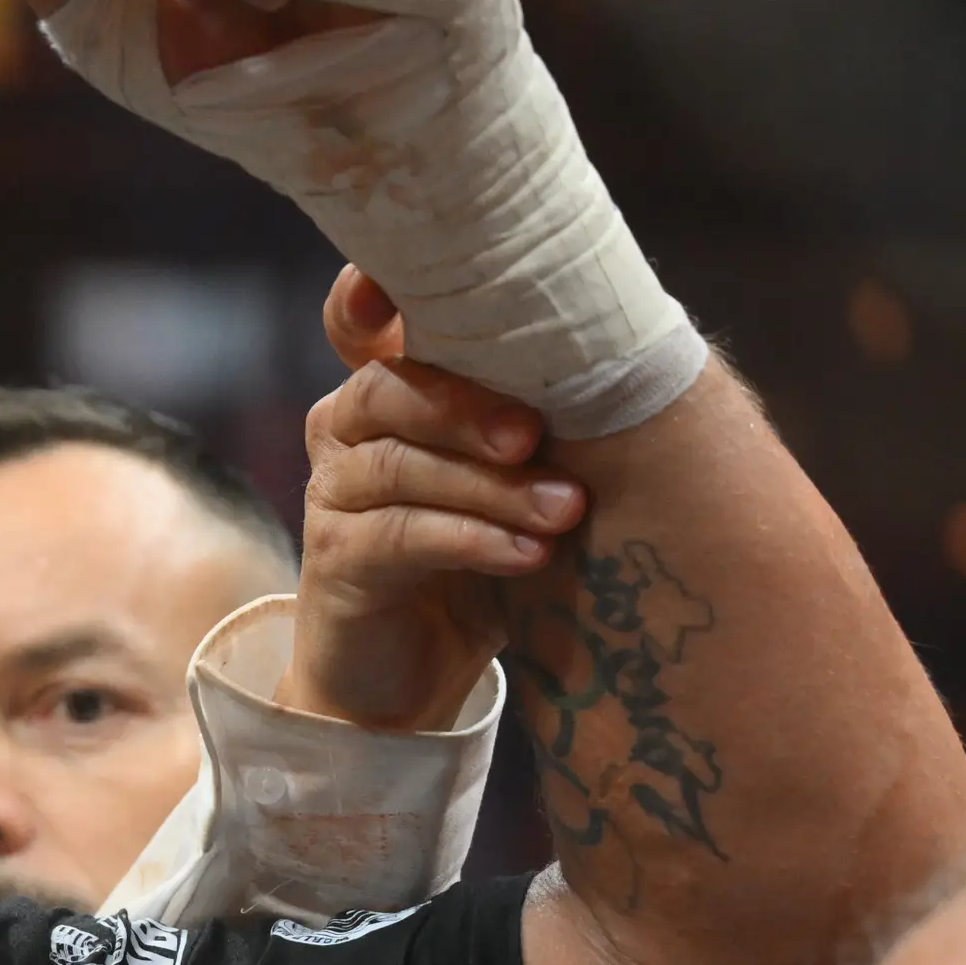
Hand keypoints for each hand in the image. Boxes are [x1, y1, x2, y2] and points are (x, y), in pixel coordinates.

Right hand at [287, 266, 585, 729]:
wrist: (411, 679)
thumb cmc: (477, 561)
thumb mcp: (511, 477)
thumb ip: (530, 413)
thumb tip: (632, 347)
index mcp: (386, 395)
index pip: (358, 325)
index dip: (367, 294)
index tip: (396, 285)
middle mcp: (345, 433)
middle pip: (389, 390)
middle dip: (469, 406)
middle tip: (537, 434)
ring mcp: (333, 497)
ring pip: (401, 466)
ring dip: (492, 487)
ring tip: (565, 510)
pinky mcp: (335, 562)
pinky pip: (400, 535)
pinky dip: (472, 540)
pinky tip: (528, 554)